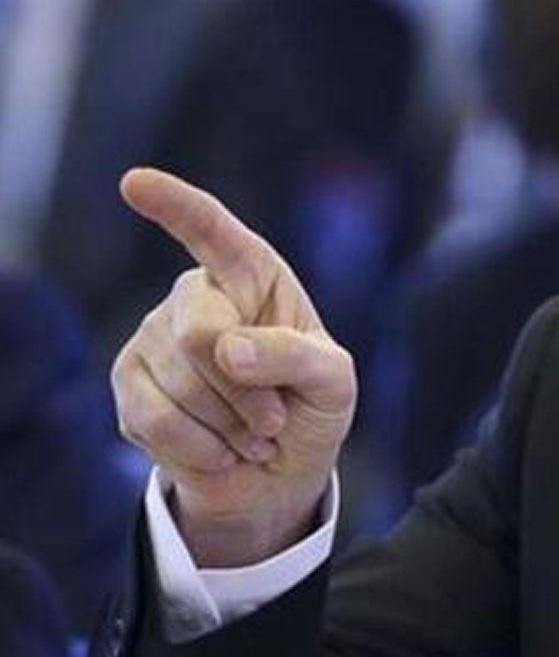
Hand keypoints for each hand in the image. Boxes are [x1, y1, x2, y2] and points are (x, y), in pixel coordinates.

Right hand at [112, 168, 355, 566]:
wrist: (278, 473)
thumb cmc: (310, 408)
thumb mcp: (332, 381)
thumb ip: (295, 356)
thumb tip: (226, 349)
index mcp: (250, 275)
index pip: (211, 231)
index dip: (175, 205)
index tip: (136, 183)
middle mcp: (194, 296)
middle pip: (199, 333)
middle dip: (245, 390)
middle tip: (273, 419)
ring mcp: (153, 338)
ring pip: (178, 385)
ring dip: (230, 426)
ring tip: (253, 434)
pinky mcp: (127, 387)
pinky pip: (154, 420)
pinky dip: (201, 448)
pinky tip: (220, 450)